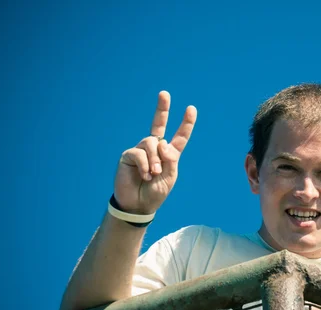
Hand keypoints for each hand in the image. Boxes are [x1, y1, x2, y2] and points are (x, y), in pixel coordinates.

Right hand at [114, 91, 196, 213]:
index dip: (186, 123)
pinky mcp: (129, 155)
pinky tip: (145, 175)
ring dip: (155, 160)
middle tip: (164, 93)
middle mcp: (155, 148)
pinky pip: (139, 153)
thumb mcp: (170, 177)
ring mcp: (142, 150)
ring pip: (151, 143)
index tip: (191, 108)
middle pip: (158, 124)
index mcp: (169, 154)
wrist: (138, 205)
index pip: (179, 137)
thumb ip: (171, 160)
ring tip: (153, 174)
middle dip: (162, 108)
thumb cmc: (155, 192)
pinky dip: (145, 165)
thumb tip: (163, 144)